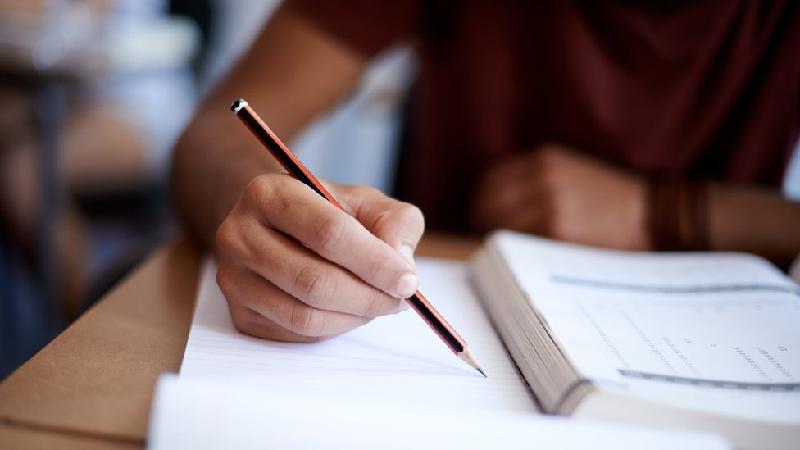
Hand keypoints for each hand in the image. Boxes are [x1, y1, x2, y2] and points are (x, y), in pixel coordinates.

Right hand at [214, 174, 423, 341]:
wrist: (276, 225)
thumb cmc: (326, 212)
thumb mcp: (365, 201)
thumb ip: (394, 221)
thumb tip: (400, 263)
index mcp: (269, 193)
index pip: (327, 233)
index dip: (374, 262)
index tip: (408, 281)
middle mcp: (239, 234)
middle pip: (314, 281)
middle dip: (368, 296)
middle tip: (400, 299)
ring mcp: (234, 278)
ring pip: (304, 315)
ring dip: (354, 317)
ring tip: (379, 303)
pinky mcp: (240, 313)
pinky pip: (296, 333)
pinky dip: (334, 328)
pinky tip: (349, 310)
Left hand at [472, 144, 649, 249]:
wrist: (651, 216)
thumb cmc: (608, 201)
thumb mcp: (570, 172)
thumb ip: (532, 181)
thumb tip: (489, 207)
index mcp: (544, 159)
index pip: (490, 181)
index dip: (480, 203)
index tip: (480, 220)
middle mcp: (543, 177)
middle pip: (488, 203)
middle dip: (482, 224)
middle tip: (486, 243)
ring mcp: (550, 204)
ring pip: (500, 225)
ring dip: (496, 242)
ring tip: (503, 254)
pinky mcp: (558, 231)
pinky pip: (520, 243)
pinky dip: (514, 253)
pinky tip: (520, 261)